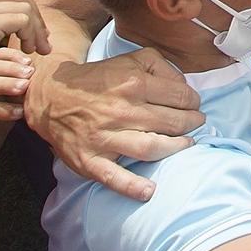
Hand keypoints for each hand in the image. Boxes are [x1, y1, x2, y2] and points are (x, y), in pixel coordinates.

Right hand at [26, 48, 203, 201]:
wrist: (53, 96)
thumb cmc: (99, 79)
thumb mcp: (132, 59)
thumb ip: (162, 68)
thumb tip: (183, 88)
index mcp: (133, 84)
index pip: (179, 96)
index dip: (193, 101)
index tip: (195, 105)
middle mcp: (121, 111)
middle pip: (170, 122)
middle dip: (191, 123)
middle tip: (197, 123)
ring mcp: (104, 138)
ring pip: (150, 147)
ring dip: (175, 148)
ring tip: (187, 144)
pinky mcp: (89, 160)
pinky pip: (113, 176)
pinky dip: (132, 186)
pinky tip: (149, 191)